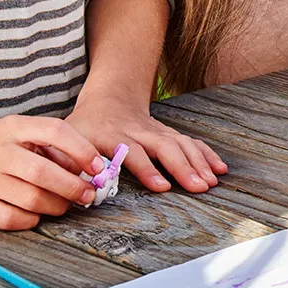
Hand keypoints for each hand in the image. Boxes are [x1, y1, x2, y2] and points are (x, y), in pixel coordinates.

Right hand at [0, 116, 102, 230]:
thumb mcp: (19, 133)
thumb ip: (51, 147)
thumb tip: (89, 170)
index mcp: (11, 127)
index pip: (54, 131)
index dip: (82, 150)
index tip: (98, 167)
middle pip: (43, 173)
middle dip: (73, 187)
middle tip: (88, 195)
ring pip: (31, 199)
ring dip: (57, 206)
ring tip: (64, 205)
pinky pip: (11, 219)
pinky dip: (32, 220)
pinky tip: (36, 214)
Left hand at [65, 101, 226, 194]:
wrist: (109, 99)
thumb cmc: (84, 126)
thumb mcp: (67, 140)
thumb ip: (69, 162)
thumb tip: (72, 188)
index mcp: (113, 135)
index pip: (133, 152)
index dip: (148, 170)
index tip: (163, 187)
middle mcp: (139, 131)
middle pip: (165, 147)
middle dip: (183, 167)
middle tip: (199, 187)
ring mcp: (157, 130)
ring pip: (181, 143)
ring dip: (199, 162)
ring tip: (211, 183)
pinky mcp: (169, 133)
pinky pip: (190, 141)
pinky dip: (207, 154)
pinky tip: (220, 168)